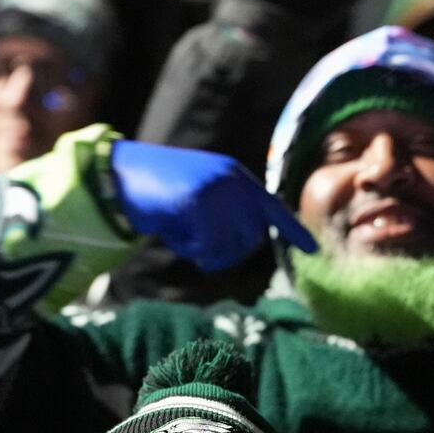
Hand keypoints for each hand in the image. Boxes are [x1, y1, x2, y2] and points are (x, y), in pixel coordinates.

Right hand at [111, 139, 316, 269]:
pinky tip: (175, 236)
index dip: (293, 230)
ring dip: (209, 252)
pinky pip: (208, 244)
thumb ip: (226, 211)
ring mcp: (216, 189)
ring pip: (232, 243)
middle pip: (252, 236)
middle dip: (231, 253)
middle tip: (204, 256)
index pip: (273, 206)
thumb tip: (247, 241)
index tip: (313, 249)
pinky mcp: (198, 201)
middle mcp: (232, 180)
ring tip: (184, 238)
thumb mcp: (200, 194)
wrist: (120, 178)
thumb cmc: (157, 191)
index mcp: (235, 176)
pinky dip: (191, 249)